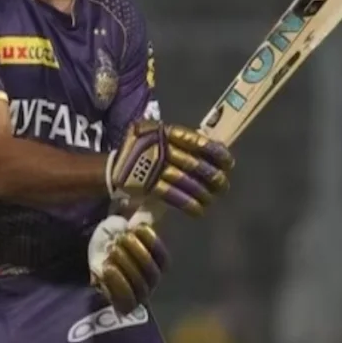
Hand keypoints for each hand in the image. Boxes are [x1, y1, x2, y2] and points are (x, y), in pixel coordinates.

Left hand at [88, 211, 167, 314]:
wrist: (93, 259)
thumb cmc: (111, 239)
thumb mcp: (121, 224)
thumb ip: (135, 219)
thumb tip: (143, 216)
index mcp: (156, 261)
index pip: (162, 257)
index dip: (153, 242)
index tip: (137, 228)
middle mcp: (151, 279)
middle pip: (152, 272)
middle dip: (137, 253)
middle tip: (120, 240)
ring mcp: (140, 293)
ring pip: (140, 286)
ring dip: (126, 267)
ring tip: (112, 252)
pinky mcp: (125, 304)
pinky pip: (127, 300)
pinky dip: (118, 284)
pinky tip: (107, 268)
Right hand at [106, 120, 232, 216]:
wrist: (113, 168)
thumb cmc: (142, 151)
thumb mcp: (157, 136)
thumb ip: (181, 139)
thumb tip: (214, 145)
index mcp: (164, 132)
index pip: (196, 141)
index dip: (215, 152)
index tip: (228, 162)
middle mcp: (160, 148)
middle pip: (194, 164)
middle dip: (212, 177)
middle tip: (223, 185)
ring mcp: (153, 167)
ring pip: (186, 182)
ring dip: (202, 194)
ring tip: (211, 200)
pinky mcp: (146, 185)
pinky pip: (172, 196)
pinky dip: (187, 204)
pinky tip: (198, 209)